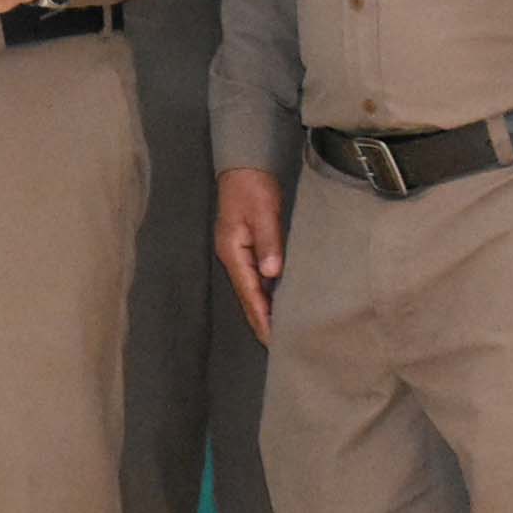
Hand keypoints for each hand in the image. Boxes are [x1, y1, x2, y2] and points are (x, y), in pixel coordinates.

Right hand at [214, 166, 287, 343]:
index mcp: (233, 252)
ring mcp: (238, 254)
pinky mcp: (247, 248)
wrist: (244, 166)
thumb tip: (272, 274)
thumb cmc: (253, 187)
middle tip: (277, 346)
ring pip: (251, 290)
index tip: (272, 339)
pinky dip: (266, 294)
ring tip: (279, 331)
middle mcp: (233, 257)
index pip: (249, 292)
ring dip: (263, 310)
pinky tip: (277, 302)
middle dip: (260, 321)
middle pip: (247, 296)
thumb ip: (269, 242)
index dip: (261, 316)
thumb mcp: (263, 212)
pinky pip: (256, 279)